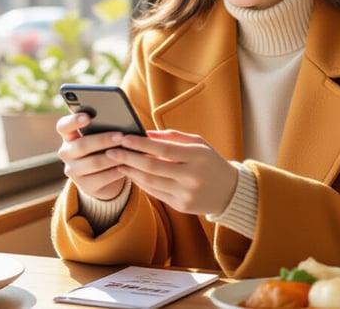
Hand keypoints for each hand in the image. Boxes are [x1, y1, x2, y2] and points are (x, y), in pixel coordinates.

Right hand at [56, 112, 127, 200]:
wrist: (104, 177)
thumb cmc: (103, 148)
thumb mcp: (100, 137)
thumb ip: (103, 128)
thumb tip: (121, 121)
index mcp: (68, 136)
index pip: (63, 126)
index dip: (73, 121)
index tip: (88, 117)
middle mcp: (66, 153)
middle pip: (81, 145)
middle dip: (102, 140)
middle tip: (121, 135)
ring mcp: (74, 171)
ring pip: (94, 163)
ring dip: (113, 157)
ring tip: (128, 151)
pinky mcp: (85, 186)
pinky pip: (102, 178)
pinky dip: (117, 170)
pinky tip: (128, 165)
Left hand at [107, 129, 237, 215]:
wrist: (229, 191)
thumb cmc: (210, 161)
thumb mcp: (197, 143)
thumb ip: (172, 136)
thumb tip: (145, 133)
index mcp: (197, 157)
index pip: (162, 149)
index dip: (140, 144)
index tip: (123, 137)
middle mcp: (191, 177)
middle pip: (152, 167)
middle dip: (128, 158)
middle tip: (111, 151)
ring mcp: (186, 193)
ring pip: (150, 182)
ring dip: (131, 172)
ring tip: (117, 163)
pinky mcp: (181, 206)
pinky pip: (155, 193)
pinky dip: (141, 183)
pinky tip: (132, 174)